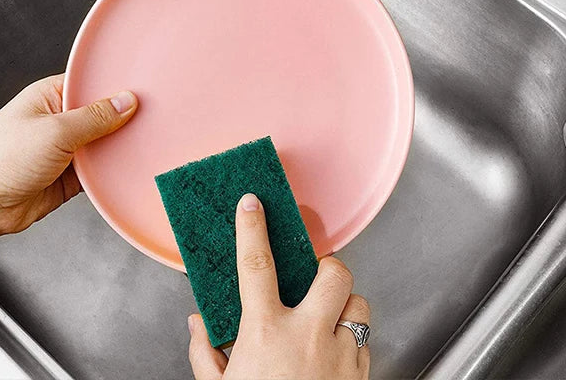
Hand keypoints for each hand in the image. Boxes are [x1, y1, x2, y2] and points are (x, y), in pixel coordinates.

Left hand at [0, 74, 137, 244]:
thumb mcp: (55, 130)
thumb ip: (94, 118)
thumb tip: (125, 101)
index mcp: (51, 96)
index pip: (92, 85)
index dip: (117, 89)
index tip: (145, 92)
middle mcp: (58, 121)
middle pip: (102, 117)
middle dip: (121, 122)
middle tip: (151, 121)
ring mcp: (63, 151)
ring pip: (102, 146)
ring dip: (116, 150)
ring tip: (145, 145)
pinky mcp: (66, 179)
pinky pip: (97, 173)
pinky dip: (110, 174)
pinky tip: (126, 171)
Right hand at [188, 193, 369, 379]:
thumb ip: (205, 353)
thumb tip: (198, 322)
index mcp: (266, 333)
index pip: (257, 263)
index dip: (253, 227)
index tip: (252, 203)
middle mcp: (308, 336)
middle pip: (333, 272)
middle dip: (326, 266)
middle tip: (313, 276)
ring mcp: (340, 355)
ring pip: (358, 303)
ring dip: (345, 304)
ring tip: (326, 317)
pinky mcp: (361, 375)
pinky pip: (366, 338)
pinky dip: (353, 337)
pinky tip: (334, 350)